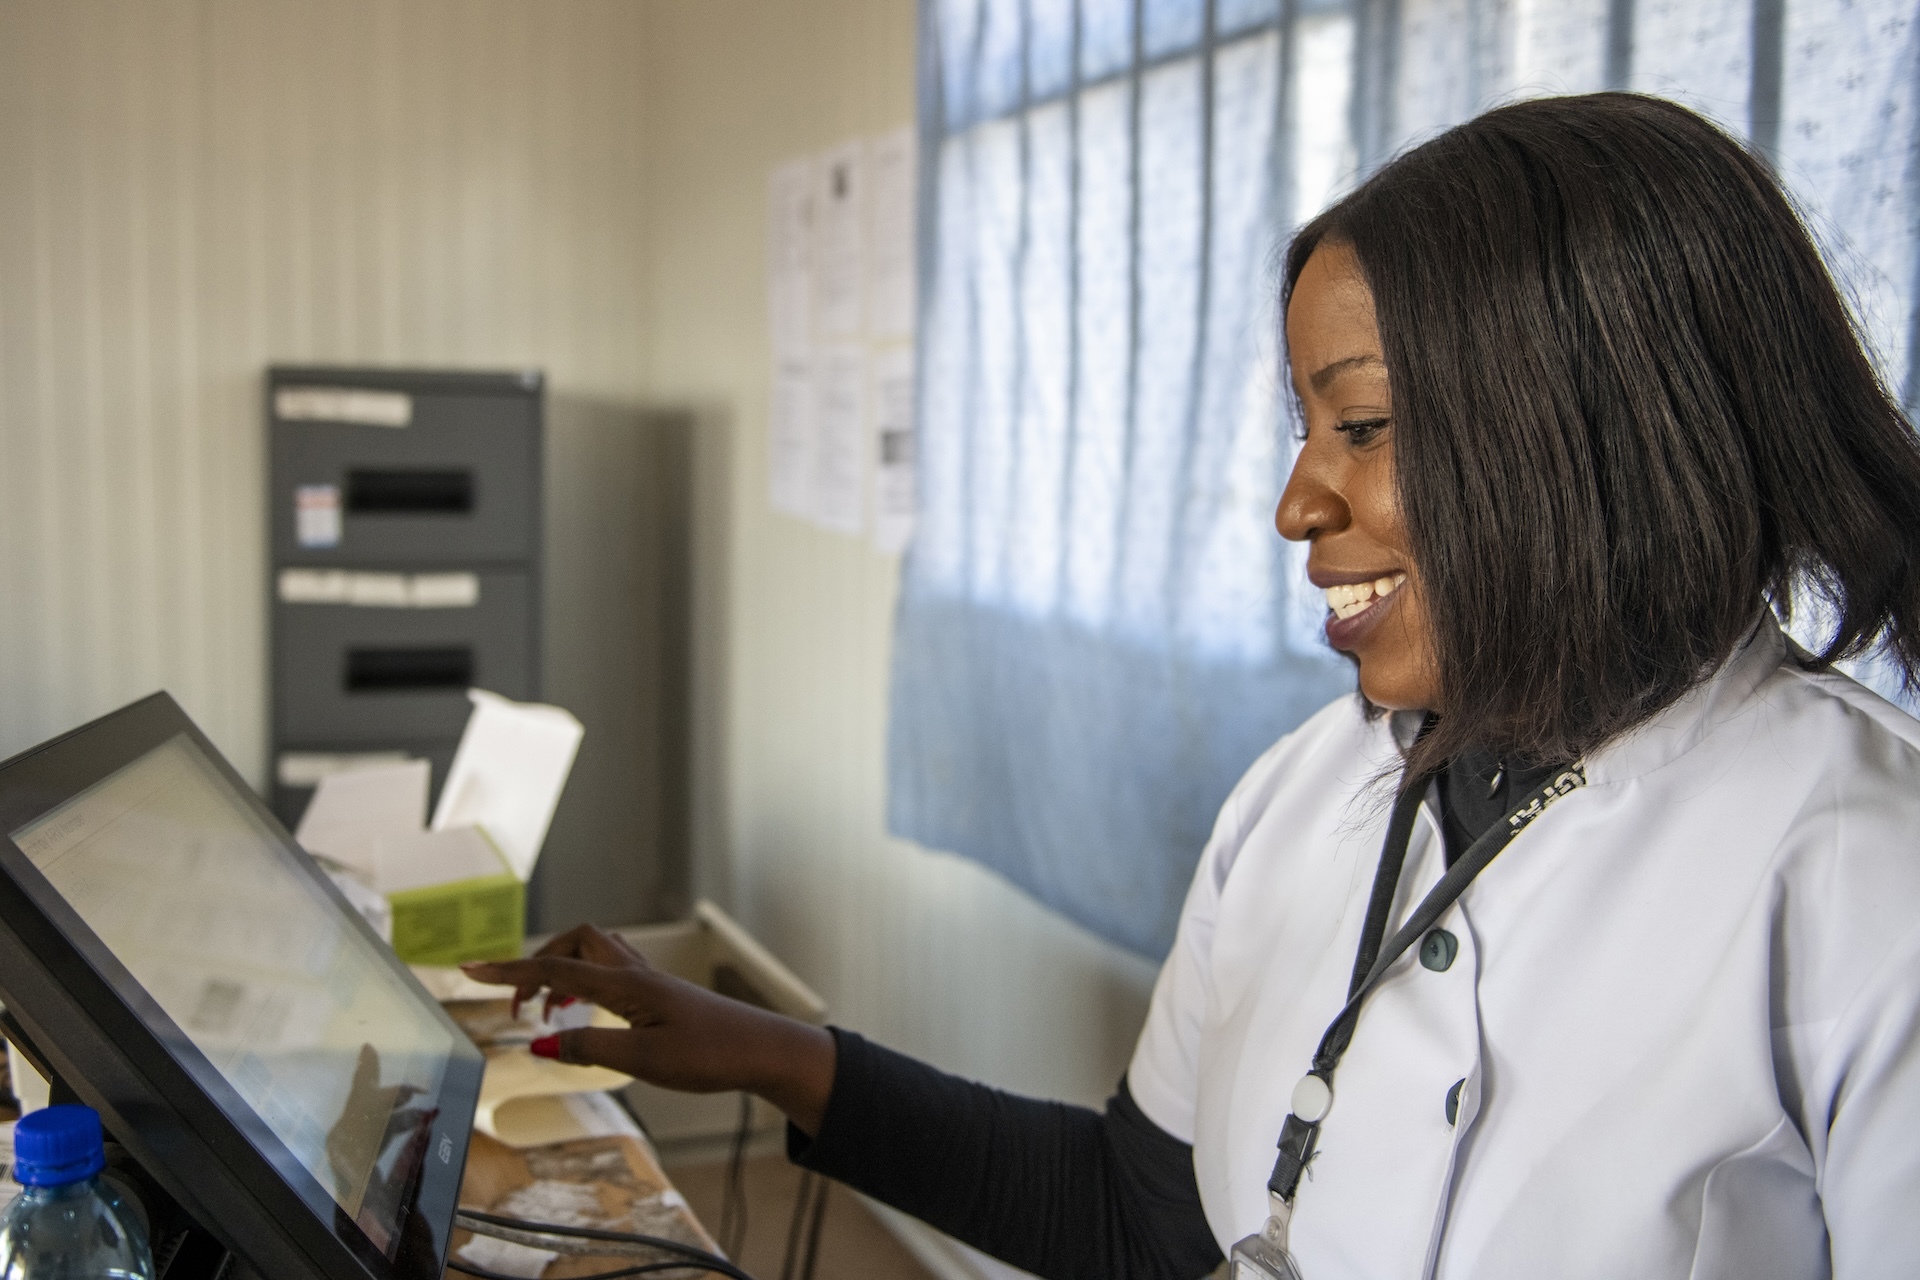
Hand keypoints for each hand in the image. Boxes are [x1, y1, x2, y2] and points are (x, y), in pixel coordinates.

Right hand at [460, 925, 835, 1134]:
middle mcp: (635, 973)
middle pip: (573, 944)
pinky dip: (586, 985)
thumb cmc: (710, 1055)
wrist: (762, 1049)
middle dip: (537, 965)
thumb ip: (590, 1048)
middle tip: (521, 1006)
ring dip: (562, 974)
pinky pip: (610, 972)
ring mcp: (649, 981)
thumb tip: (541, 1043)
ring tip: (548, 1013)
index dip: (508, 971)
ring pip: (593, 955)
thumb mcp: (644, 1060)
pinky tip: (587, 1017)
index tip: (468, 969)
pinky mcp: (660, 994)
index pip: (554, 968)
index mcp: (625, 985)